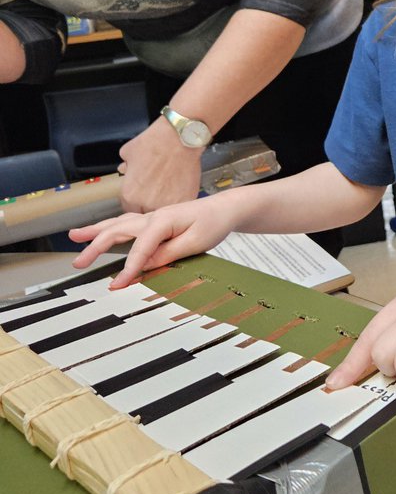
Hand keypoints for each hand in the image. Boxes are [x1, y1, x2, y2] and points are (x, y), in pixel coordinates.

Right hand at [68, 197, 234, 287]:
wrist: (224, 208)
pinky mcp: (153, 222)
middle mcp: (153, 217)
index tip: (116, 285)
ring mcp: (151, 218)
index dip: (128, 269)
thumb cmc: (213, 223)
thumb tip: (145, 264)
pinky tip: (98, 233)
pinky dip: (108, 229)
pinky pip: (125, 225)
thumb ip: (169, 253)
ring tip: (73, 236)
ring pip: (117, 224)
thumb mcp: (196, 242)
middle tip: (78, 263)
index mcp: (163, 221)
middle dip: (95, 246)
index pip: (141, 248)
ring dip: (94, 231)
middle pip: (117, 230)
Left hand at [117, 119, 202, 211]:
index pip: (128, 209)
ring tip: (169, 189)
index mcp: (129, 195)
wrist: (180, 138)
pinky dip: (180, 199)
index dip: (135, 201)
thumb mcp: (128, 152)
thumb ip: (125, 166)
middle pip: (145, 213)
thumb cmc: (155, 142)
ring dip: (164, 204)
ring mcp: (168, 204)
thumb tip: (126, 169)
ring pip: (163, 212)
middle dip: (149, 204)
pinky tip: (180, 187)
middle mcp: (147, 204)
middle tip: (156, 191)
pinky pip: (180, 206)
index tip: (140, 195)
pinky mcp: (186, 200)